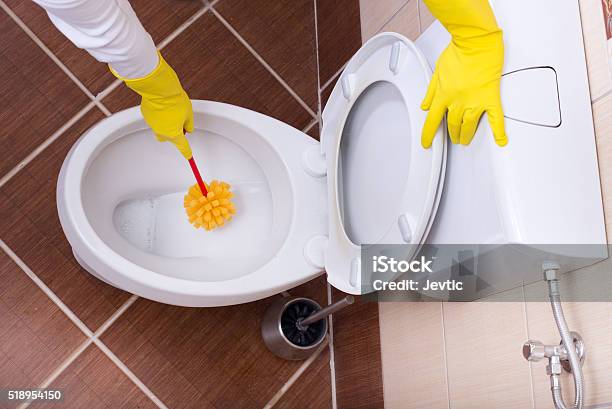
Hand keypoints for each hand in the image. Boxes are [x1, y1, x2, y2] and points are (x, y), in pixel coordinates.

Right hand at [111, 52, 193, 158]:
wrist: (158, 88)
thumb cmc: (174, 100)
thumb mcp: (188, 113)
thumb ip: (189, 124)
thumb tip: (187, 128)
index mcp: (174, 134)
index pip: (183, 147)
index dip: (187, 152)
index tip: (188, 156)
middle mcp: (162, 132)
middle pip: (170, 138)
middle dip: (175, 133)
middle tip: (180, 122)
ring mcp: (152, 124)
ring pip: (160, 129)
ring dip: (166, 124)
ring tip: (170, 110)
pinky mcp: (146, 116)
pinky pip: (154, 119)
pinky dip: (158, 116)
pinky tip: (162, 106)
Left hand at [421, 31, 505, 147]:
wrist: (477, 42)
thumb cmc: (459, 51)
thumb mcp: (438, 71)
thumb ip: (431, 91)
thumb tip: (425, 105)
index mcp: (443, 95)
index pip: (432, 121)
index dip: (428, 134)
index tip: (427, 142)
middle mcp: (457, 101)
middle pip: (453, 125)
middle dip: (452, 134)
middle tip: (453, 138)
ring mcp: (474, 101)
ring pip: (469, 125)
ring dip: (466, 135)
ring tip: (465, 139)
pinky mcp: (490, 97)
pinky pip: (495, 117)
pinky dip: (499, 131)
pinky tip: (501, 140)